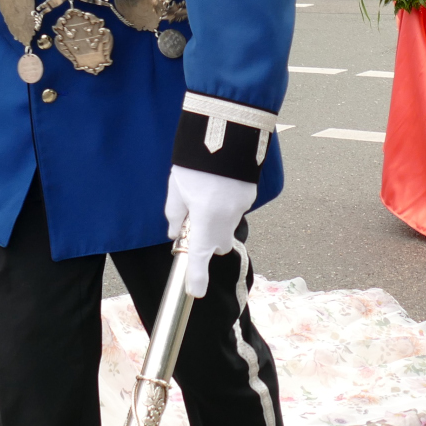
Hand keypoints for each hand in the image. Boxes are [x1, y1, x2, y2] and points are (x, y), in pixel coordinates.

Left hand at [163, 166, 254, 297]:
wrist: (225, 133)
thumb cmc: (195, 163)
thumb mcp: (177, 188)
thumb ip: (175, 213)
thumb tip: (176, 231)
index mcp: (205, 220)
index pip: (200, 256)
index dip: (197, 276)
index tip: (195, 291)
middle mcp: (227, 219)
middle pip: (218, 243)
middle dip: (208, 240)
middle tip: (194, 222)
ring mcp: (241, 207)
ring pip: (228, 225)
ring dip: (217, 220)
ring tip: (206, 194)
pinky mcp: (250, 195)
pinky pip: (236, 209)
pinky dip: (227, 205)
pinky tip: (219, 186)